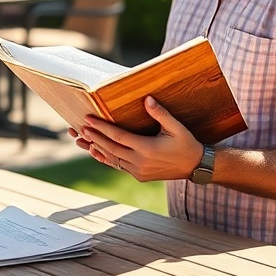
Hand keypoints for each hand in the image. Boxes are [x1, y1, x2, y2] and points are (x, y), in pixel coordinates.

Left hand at [81, 96, 202, 180]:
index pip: (118, 136)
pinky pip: (118, 166)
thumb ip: (160, 113)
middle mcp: (140, 162)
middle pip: (111, 148)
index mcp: (147, 148)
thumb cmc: (186, 143)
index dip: (101, 127)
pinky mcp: (139, 176)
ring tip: (83, 138)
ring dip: (97, 148)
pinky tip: (96, 152)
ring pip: (112, 159)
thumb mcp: (176, 127)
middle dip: (94, 137)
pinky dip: (106, 159)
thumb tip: (147, 99)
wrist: (195, 167)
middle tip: (81, 127)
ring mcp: (138, 171)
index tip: (88, 119)